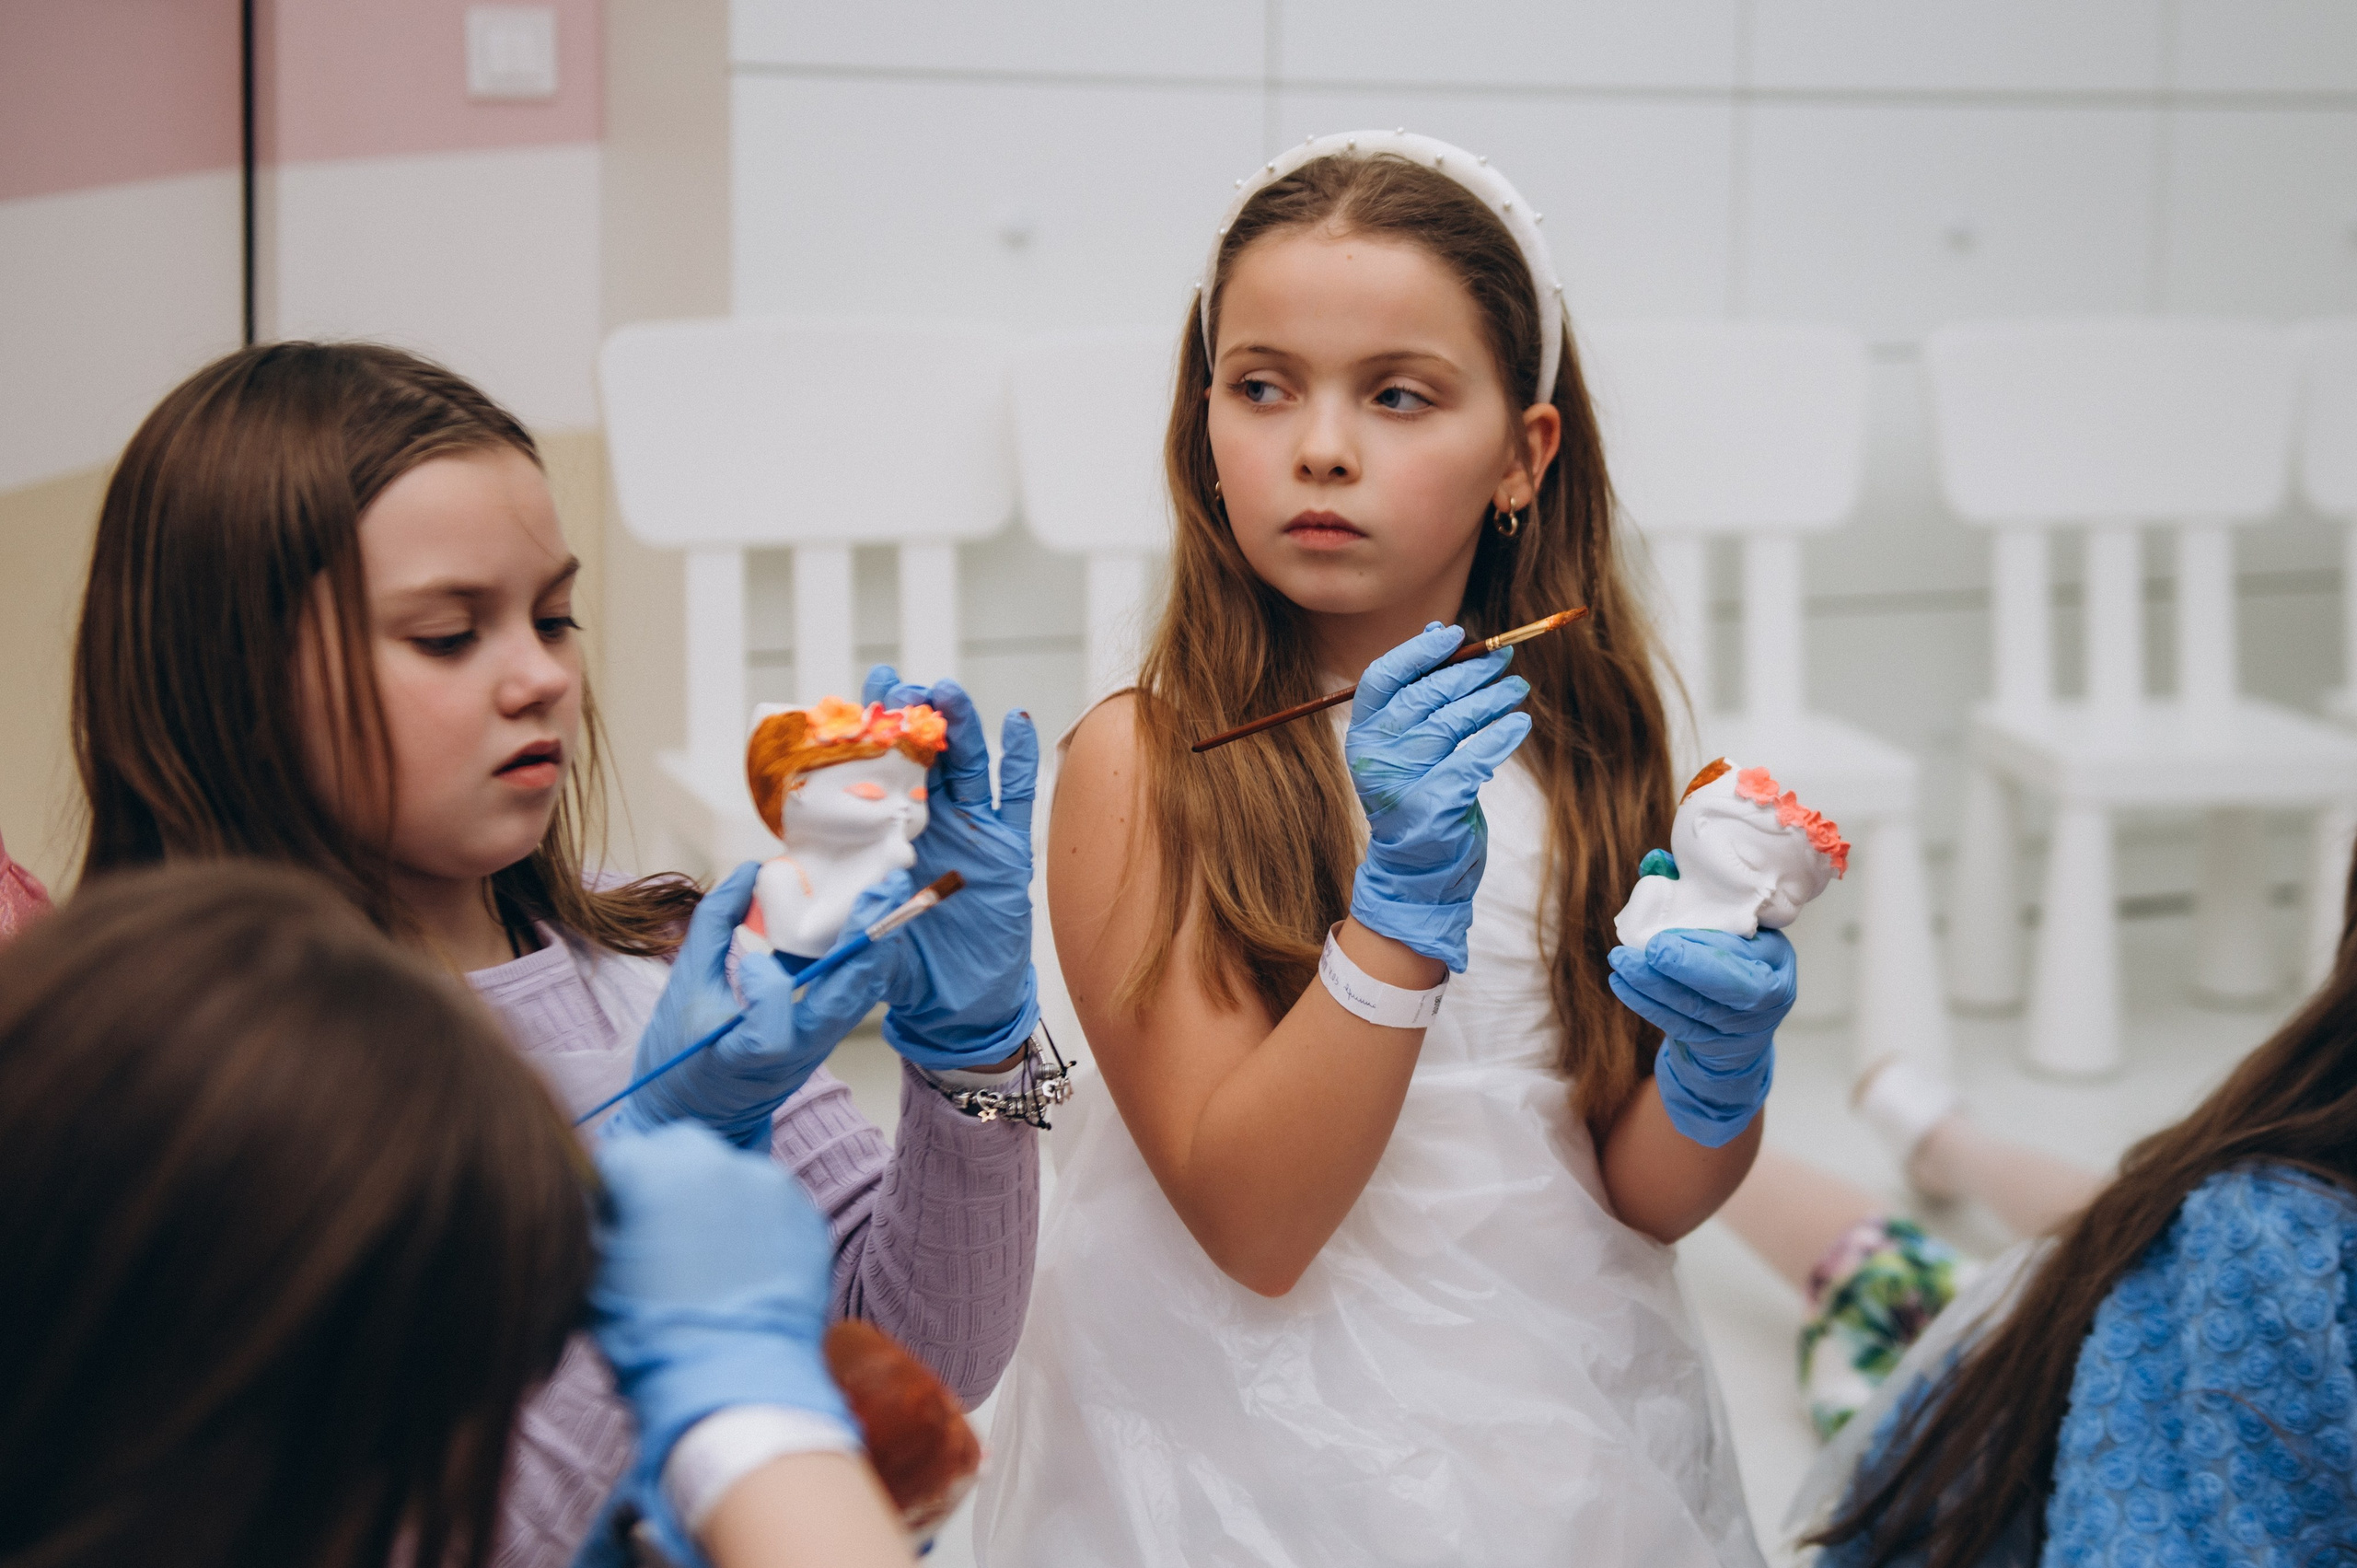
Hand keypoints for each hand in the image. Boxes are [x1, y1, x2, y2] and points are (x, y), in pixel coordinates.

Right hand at [587, 1123, 851, 1567]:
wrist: (732, 1381)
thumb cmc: (650, 1336)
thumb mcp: (596, 1277)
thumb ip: (598, 1226)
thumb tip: (603, 1210)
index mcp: (654, 1170)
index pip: (621, 1156)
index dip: (612, 1191)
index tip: (613, 1222)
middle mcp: (715, 1160)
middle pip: (680, 1150)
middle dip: (666, 1178)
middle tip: (661, 1230)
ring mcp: (768, 1184)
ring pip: (731, 1173)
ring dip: (715, 1199)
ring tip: (709, 1257)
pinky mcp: (805, 1214)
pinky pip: (772, 1206)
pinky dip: (757, 1226)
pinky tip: (746, 1270)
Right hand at [607, 862, 905, 1147]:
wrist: (701, 1109)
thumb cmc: (681, 1052)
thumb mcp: (684, 987)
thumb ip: (713, 926)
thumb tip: (747, 871)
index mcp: (746, 1057)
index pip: (772, 1030)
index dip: (766, 990)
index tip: (752, 962)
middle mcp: (795, 1056)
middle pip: (844, 1000)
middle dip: (868, 937)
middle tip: (887, 886)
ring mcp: (818, 1046)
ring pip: (859, 994)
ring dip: (877, 943)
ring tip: (889, 894)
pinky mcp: (827, 1035)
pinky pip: (854, 993)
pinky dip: (864, 955)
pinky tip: (869, 918)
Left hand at [860, 666, 1040, 1071]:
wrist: (959, 1005)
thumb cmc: (909, 973)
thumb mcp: (871, 951)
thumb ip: (867, 929)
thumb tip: (866, 901)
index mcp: (887, 841)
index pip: (873, 780)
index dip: (863, 742)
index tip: (848, 703)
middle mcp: (929, 826)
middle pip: (921, 759)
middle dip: (910, 718)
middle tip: (898, 685)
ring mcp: (970, 833)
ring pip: (967, 766)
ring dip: (960, 727)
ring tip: (947, 691)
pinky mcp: (1008, 851)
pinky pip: (1017, 799)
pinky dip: (1022, 761)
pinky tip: (1020, 722)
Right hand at [1344, 623, 1532, 971]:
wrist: (1415, 870)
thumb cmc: (1416, 795)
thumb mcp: (1405, 743)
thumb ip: (1416, 690)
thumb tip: (1437, 629)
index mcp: (1362, 734)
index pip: (1383, 677)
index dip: (1419, 651)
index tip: (1458, 634)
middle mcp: (1376, 755)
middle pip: (1425, 696)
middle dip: (1470, 672)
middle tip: (1504, 659)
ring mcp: (1402, 782)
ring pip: (1453, 724)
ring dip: (1492, 700)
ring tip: (1517, 687)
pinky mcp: (1434, 805)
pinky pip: (1475, 760)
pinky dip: (1501, 738)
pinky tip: (1519, 723)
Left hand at [1607, 927, 1796, 1146]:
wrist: (1742, 1025)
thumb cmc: (1736, 962)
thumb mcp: (1740, 935)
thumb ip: (1709, 907)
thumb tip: (1660, 868)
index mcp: (1777, 962)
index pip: (1747, 954)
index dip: (1710, 946)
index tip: (1675, 933)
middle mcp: (1768, 997)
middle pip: (1728, 986)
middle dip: (1688, 967)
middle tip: (1651, 949)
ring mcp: (1741, 1027)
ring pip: (1695, 1006)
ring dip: (1653, 983)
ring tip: (1621, 960)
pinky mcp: (1712, 1045)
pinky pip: (1676, 1024)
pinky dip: (1646, 1003)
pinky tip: (1621, 983)